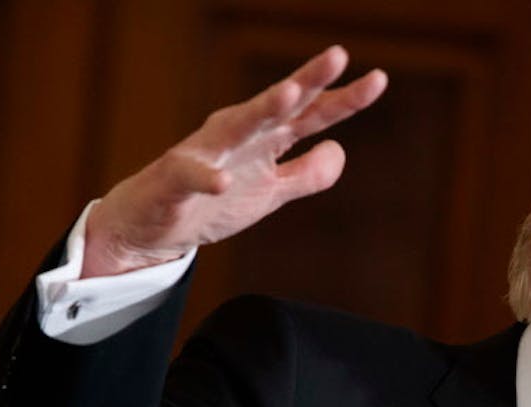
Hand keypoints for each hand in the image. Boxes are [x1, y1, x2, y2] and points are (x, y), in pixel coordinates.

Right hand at [81, 46, 387, 277]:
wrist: (152, 227)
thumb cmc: (212, 203)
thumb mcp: (271, 193)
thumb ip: (306, 174)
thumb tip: (340, 149)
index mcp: (264, 139)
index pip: (311, 115)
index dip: (344, 100)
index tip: (378, 80)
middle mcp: (237, 135)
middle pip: (279, 106)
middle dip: (307, 81)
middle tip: (338, 55)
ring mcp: (206, 155)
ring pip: (237, 127)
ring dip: (263, 110)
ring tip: (290, 95)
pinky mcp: (176, 181)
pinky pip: (192, 176)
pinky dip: (207, 177)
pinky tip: (223, 181)